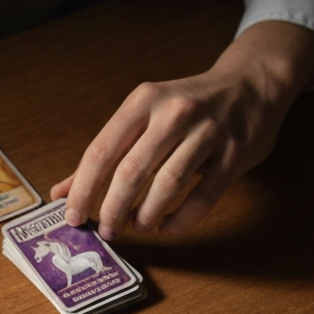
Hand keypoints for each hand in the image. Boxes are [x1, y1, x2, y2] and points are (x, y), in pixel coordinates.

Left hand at [51, 21, 313, 239]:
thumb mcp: (143, 116)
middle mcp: (174, 112)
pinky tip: (168, 226)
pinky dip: (182, 218)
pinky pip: (204, 195)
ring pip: (168, 183)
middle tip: (107, 230)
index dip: (84, 189)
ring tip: (137, 227)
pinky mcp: (235, 153)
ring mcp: (208, 131)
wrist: (252, 82)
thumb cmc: (188, 105)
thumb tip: (62, 192)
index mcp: (144, 101)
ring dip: (146, 214)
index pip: (102, 150)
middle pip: (132, 171)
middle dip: (113, 208)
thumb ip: (105, 154)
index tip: (73, 217)